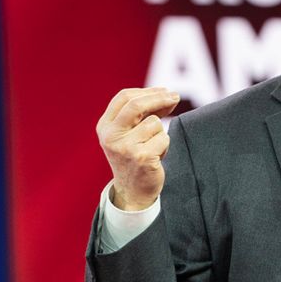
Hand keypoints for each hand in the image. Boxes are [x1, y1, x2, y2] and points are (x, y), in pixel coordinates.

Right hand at [97, 87, 179, 209]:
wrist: (133, 191)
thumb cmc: (135, 156)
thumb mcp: (131, 133)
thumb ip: (144, 113)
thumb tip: (168, 95)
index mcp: (105, 126)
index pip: (124, 97)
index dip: (147, 91)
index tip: (164, 90)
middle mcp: (111, 136)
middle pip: (137, 105)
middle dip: (159, 98)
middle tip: (175, 97)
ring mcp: (125, 147)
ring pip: (154, 123)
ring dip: (160, 132)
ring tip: (153, 147)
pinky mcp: (141, 157)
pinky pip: (163, 138)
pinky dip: (165, 145)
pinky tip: (156, 157)